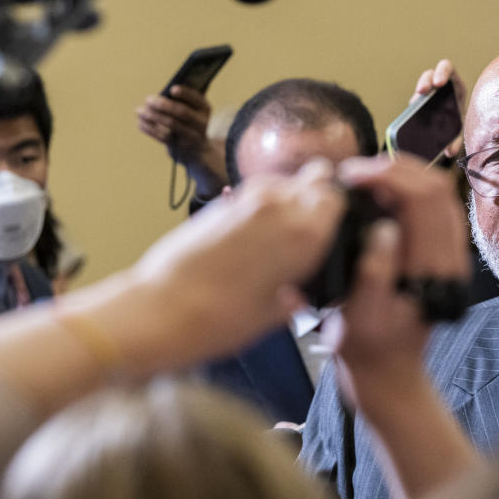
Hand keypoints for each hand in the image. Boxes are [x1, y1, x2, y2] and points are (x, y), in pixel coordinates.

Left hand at [127, 160, 345, 362]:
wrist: (161, 310)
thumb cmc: (221, 320)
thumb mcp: (273, 314)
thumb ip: (296, 296)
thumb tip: (300, 294)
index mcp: (305, 233)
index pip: (337, 197)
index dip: (337, 211)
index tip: (335, 229)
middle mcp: (280, 206)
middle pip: (313, 177)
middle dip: (316, 195)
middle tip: (310, 226)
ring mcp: (247, 199)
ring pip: (282, 182)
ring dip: (287, 198)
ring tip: (278, 234)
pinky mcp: (220, 203)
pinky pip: (254, 194)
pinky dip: (259, 207)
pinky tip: (251, 239)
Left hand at [136, 86, 227, 197]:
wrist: (198, 150)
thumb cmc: (189, 122)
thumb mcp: (192, 111)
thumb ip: (180, 102)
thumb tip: (157, 96)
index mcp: (204, 109)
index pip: (197, 99)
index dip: (185, 94)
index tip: (172, 89)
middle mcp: (201, 123)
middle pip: (182, 112)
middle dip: (163, 104)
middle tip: (148, 99)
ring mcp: (191, 136)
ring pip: (171, 124)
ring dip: (152, 115)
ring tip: (139, 110)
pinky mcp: (179, 146)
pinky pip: (162, 136)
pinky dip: (149, 128)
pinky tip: (140, 122)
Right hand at [328, 156, 470, 406]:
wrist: (390, 376)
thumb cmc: (366, 350)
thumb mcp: (358, 320)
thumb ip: (373, 274)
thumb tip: (385, 228)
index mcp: (432, 271)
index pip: (422, 200)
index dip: (387, 176)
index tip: (350, 176)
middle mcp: (449, 258)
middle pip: (436, 187)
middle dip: (394, 168)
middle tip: (354, 172)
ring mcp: (449, 256)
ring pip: (438, 193)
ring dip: (402, 176)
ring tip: (364, 178)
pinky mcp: (441, 255)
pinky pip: (433, 208)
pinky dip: (407, 190)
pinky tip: (379, 195)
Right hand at [412, 59, 467, 157]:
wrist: (450, 128)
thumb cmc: (457, 124)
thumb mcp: (458, 129)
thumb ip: (456, 140)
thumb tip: (450, 151)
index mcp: (454, 85)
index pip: (447, 69)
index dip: (442, 72)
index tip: (438, 84)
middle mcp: (439, 87)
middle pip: (430, 75)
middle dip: (425, 81)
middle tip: (422, 92)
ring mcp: (427, 94)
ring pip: (419, 90)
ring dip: (416, 96)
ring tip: (413, 105)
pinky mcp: (419, 102)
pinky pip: (414, 101)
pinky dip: (413, 106)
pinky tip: (410, 116)